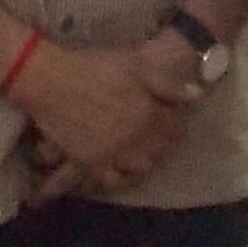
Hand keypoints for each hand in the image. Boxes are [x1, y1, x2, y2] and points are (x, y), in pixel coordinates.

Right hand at [11, 40, 190, 196]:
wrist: (51, 80)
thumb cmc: (93, 67)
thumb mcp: (136, 65)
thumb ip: (168, 84)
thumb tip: (196, 95)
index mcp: (149, 117)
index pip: (173, 130)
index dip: (176, 127)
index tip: (175, 124)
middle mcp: (133, 142)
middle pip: (154, 156)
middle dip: (158, 151)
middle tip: (156, 146)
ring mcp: (109, 156)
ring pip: (131, 173)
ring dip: (136, 170)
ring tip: (133, 165)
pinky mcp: (85, 163)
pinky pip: (101, 181)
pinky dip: (106, 181)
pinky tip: (105, 178)